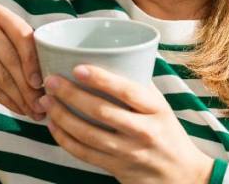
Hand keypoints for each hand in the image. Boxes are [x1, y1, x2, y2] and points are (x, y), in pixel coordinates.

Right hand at [0, 1, 44, 118]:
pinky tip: (16, 109)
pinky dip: (6, 100)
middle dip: (30, 85)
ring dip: (20, 96)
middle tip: (42, 103)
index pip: (23, 34)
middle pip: (13, 57)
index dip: (36, 60)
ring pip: (3, 74)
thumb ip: (15, 46)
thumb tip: (48, 73)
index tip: (44, 81)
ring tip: (32, 110)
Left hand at [39, 65, 213, 183]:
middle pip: (102, 112)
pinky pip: (84, 154)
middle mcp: (144, 132)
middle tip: (51, 81)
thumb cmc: (168, 133)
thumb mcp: (162, 107)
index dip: (100, 79)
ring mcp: (129, 153)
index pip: (127, 91)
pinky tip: (54, 126)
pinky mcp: (117, 169)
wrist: (181, 175)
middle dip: (71, 95)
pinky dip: (65, 139)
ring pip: (88, 134)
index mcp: (157, 110)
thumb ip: (139, 87)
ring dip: (62, 116)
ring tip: (47, 101)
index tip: (77, 68)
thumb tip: (109, 57)